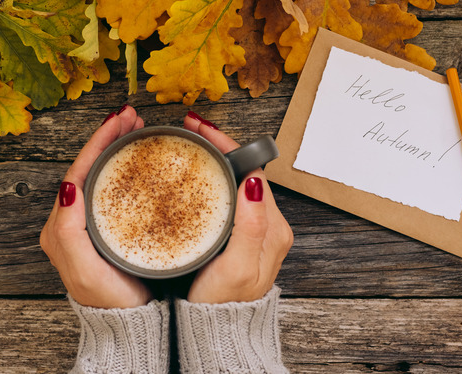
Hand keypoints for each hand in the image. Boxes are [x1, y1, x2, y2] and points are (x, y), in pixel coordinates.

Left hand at [40, 105, 151, 308]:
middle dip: (108, 137)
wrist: (128, 324)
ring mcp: (90, 222)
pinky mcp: (108, 227)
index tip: (118, 120)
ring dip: (116, 149)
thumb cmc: (107, 299)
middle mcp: (71, 219)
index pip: (78, 170)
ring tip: (135, 129)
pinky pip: (114, 188)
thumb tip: (68, 185)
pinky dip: (125, 167)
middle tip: (131, 116)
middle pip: (89, 166)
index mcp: (61, 224)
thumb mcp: (84, 267)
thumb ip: (70, 230)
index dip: (98, 141)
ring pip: (102, 174)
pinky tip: (140, 161)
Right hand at [183, 113, 293, 303]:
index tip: (200, 129)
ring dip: (214, 159)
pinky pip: (227, 196)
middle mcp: (267, 223)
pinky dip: (211, 179)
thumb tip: (254, 182)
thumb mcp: (239, 266)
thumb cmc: (226, 303)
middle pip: (244, 170)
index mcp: (272, 226)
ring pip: (235, 181)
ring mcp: (254, 229)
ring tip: (188, 144)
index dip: (226, 144)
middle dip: (218, 145)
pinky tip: (193, 176)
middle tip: (189, 129)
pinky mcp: (239, 235)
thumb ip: (251, 225)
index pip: (252, 169)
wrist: (219, 331)